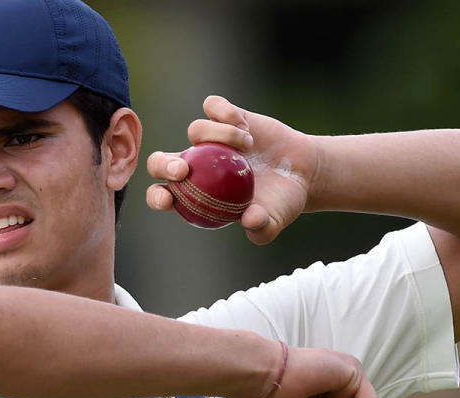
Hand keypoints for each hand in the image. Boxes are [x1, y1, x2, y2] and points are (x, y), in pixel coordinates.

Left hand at [146, 95, 320, 244]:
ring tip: (247, 146)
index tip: (169, 199)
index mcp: (196, 195)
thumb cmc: (281, 201)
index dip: (157, 197)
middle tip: (183, 170)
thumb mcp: (274, 220)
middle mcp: (197, 165)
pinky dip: (226, 114)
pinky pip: (213, 106)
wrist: (303, 172)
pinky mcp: (226, 116)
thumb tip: (250, 220)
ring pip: (195, 129)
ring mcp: (210, 139)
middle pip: (160, 161)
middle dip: (162, 164)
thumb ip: (262, 228)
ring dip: (219, 135)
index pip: (162, 196)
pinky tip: (245, 128)